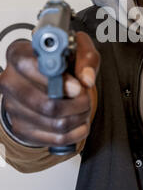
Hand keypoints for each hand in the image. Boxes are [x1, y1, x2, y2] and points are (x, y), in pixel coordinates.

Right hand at [0, 32, 99, 147]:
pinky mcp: (21, 129)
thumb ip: (85, 59)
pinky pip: (57, 139)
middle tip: (86, 98)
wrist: (51, 80)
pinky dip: (76, 132)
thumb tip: (87, 79)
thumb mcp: (79, 50)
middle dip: (76, 104)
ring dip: (79, 117)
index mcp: (18, 55)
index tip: (77, 87)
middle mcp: (10, 81)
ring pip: (55, 124)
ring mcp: (12, 108)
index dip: (56, 80)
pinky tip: (80, 121)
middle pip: (44, 104)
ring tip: (85, 107)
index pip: (29, 67)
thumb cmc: (63, 60)